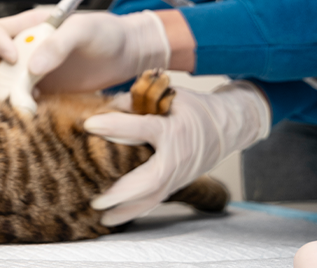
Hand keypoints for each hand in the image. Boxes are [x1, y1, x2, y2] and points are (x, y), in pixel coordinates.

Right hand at [0, 8, 170, 91]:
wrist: (129, 56)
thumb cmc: (108, 33)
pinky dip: (18, 105)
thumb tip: (31, 67)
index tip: (13, 58)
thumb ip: (57, 44)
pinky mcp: (43, 92)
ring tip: (10, 99)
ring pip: (1, 81)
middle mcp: (25, 48)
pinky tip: (30, 109)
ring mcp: (32, 72)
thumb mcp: (84, 31)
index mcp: (30, 26)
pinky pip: (21, 99)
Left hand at [84, 81, 270, 225]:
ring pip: (153, 197)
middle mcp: (177, 157)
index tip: (89, 124)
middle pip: (150, 180)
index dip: (116, 125)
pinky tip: (115, 219)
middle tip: (96, 201)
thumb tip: (106, 106)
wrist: (227, 127)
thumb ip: (139, 100)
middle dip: (122, 192)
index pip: (142, 129)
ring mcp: (179, 175)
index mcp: (174, 130)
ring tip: (102, 219)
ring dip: (126, 210)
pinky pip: (155, 201)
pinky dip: (135, 211)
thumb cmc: (195, 109)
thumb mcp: (171, 96)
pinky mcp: (177, 184)